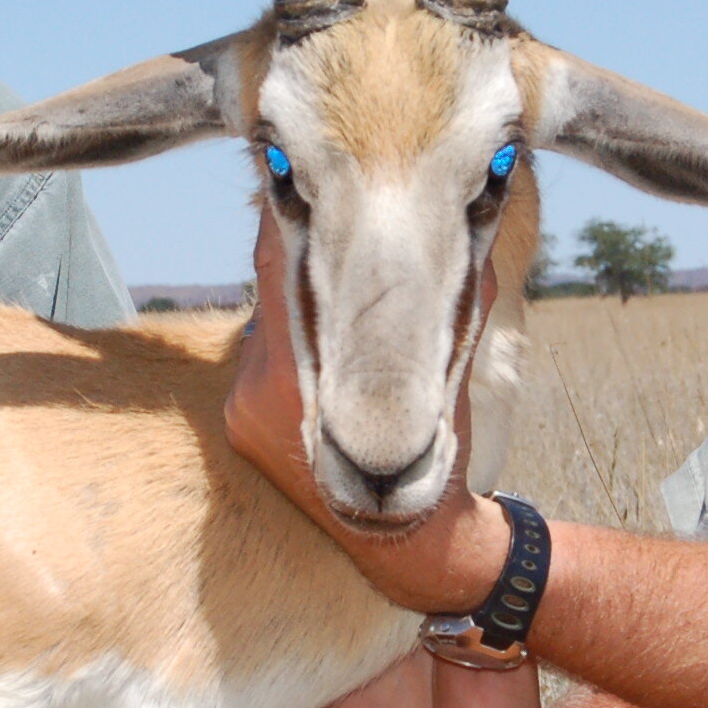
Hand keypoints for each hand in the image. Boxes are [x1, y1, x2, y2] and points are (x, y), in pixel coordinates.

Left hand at [221, 214, 509, 615]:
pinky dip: (289, 340)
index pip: (281, 258)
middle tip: (318, 200)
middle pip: (269, 282)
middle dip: (299, 245)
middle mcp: (260, 379)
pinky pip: (260, 356)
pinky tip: (322, 338)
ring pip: (266, 318)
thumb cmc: (437, 442)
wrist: (407, 538)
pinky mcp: (238, 422)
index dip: (291, 210)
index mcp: (303, 360)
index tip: (303, 169)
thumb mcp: (453, 357)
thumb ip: (455, 285)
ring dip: (296, 296)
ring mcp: (244, 403)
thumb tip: (468, 215)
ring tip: (331, 275)